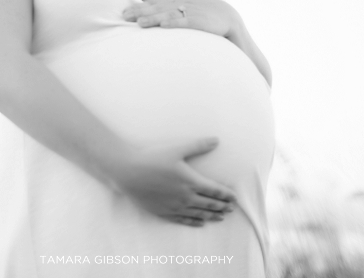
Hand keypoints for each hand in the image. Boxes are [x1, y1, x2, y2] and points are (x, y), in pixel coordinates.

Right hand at [106, 138, 237, 226]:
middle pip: (210, 204)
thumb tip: (216, 140)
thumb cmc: (152, 158)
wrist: (128, 172)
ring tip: (221, 217)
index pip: (215, 191)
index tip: (235, 198)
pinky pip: (184, 220)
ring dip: (212, 216)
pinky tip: (200, 223)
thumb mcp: (177, 148)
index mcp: (191, 182)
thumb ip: (198, 145)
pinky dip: (195, 222)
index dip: (227, 195)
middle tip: (232, 209)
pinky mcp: (164, 212)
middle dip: (222, 207)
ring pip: (199, 214)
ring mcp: (175, 207)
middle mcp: (186, 197)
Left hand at [122, 0, 236, 37]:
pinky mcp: (199, 21)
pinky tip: (163, 26)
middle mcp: (182, 2)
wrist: (228, 18)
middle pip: (158, 7)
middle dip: (140, 12)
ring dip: (154, 18)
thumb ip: (163, 1)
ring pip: (168, 15)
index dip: (138, 7)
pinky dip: (174, 23)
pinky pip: (185, 22)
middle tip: (124, 17)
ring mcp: (190, 11)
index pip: (154, 3)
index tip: (124, 12)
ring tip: (139, 23)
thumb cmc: (202, 12)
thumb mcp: (182, 2)